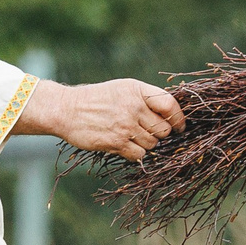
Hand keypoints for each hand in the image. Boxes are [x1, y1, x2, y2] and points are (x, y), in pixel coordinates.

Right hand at [20, 78, 183, 160]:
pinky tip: (125, 145)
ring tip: (131, 136)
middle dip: (160, 134)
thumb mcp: (123, 89)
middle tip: (148, 132)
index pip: (170, 105)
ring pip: (153, 144)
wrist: (66, 109)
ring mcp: (125, 125)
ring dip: (146, 144)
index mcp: (137, 90)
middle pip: (164, 129)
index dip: (179, 118)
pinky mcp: (116, 142)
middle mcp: (134, 107)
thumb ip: (146, 99)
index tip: (180, 127)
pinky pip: (140, 155)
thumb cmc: (97, 99)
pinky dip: (136, 153)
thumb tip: (172, 115)